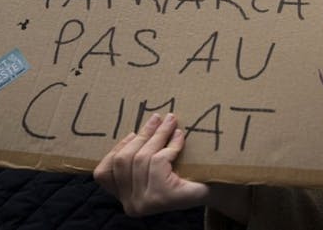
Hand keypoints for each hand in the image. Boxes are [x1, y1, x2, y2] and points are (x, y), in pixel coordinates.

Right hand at [94, 113, 208, 215]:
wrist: (218, 190)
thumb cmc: (188, 175)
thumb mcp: (157, 167)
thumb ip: (142, 155)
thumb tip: (138, 128)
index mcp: (126, 198)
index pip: (104, 173)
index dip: (116, 149)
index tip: (133, 133)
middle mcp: (131, 205)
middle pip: (124, 161)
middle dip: (142, 135)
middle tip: (158, 118)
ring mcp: (145, 202)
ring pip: (142, 158)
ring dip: (157, 135)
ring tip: (170, 121)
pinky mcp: (162, 196)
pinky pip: (158, 161)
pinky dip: (169, 145)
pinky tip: (179, 137)